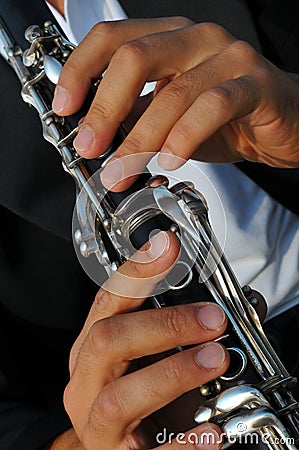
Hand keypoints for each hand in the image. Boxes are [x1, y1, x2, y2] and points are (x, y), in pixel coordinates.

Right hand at [51, 232, 228, 448]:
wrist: (108, 448)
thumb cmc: (124, 393)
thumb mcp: (137, 356)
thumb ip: (169, 329)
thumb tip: (225, 304)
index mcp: (90, 348)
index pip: (108, 301)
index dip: (136, 272)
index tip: (167, 247)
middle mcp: (86, 381)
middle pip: (107, 342)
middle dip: (163, 324)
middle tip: (210, 320)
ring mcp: (96, 423)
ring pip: (119, 397)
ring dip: (171, 373)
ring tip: (214, 359)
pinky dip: (180, 441)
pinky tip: (210, 430)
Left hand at [53, 18, 298, 191]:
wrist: (281, 124)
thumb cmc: (224, 119)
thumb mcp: (169, 117)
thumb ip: (135, 118)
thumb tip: (94, 135)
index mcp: (169, 39)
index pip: (112, 38)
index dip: (81, 69)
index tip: (65, 108)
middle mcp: (196, 39)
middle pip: (136, 57)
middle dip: (104, 108)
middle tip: (89, 147)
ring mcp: (228, 57)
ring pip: (174, 91)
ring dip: (141, 138)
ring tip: (123, 171)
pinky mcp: (255, 83)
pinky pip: (214, 107)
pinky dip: (185, 137)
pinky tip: (171, 160)